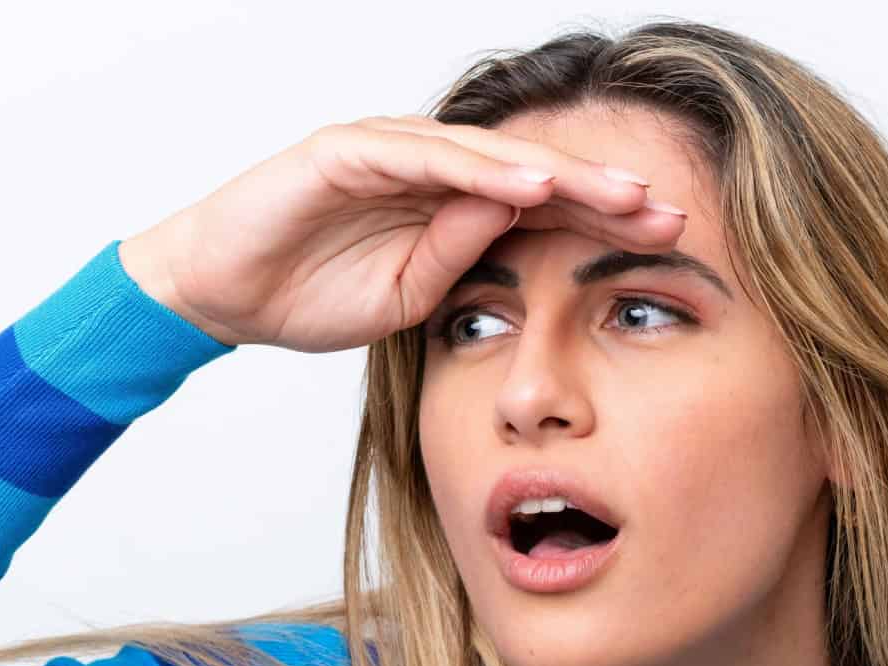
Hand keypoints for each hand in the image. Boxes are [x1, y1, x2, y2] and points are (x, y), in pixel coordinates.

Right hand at [120, 113, 686, 352]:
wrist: (217, 292)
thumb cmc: (306, 292)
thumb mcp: (406, 296)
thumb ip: (459, 259)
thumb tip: (517, 223)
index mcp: (447, 200)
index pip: (540, 201)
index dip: (602, 217)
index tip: (666, 240)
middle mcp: (427, 163)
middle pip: (531, 169)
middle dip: (602, 191)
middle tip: (670, 211)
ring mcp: (389, 148)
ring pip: (491, 153)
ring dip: (559, 173)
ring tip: (619, 193)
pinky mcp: (349, 148)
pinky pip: (427, 155)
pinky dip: (482, 167)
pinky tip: (531, 183)